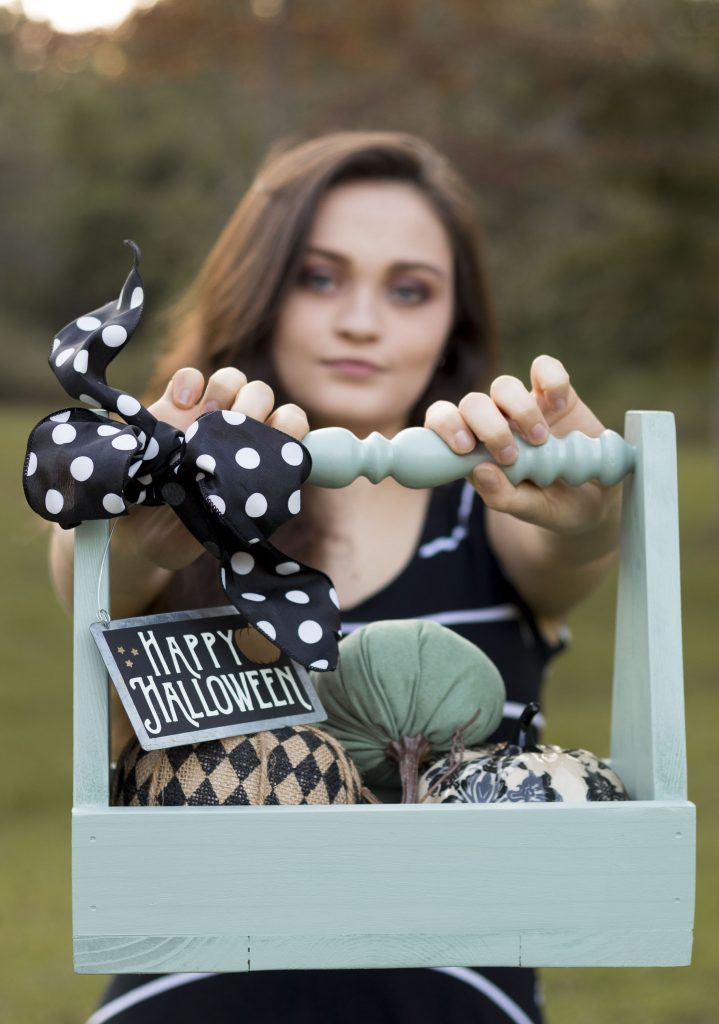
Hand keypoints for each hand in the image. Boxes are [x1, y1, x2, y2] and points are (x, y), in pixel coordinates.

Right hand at [129, 367, 308, 570]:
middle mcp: (236, 431)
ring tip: (207, 418)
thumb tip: (283, 479)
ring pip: (231, 379)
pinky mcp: (171, 407)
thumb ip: (257, 499)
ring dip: (225, 391)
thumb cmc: (194, 529)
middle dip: (252, 406)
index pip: (292, 421)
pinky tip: (182, 405)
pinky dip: (190, 383)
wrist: (143, 531)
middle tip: (231, 435)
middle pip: (262, 393)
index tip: (269, 446)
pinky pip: (190, 376)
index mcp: (258, 454)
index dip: (288, 425)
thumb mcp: (231, 523)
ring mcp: (204, 416)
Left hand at [424, 355, 616, 536]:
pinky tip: (559, 406)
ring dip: (519, 410)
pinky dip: (551, 380)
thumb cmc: (555, 507)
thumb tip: (480, 472)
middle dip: (488, 426)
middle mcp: (494, 424)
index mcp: (476, 452)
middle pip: (471, 403)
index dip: (445, 426)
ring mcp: (523, 407)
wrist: (599, 500)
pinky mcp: (555, 394)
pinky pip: (544, 367)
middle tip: (511, 456)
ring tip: (541, 440)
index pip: (442, 423)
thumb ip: (503, 498)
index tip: (466, 447)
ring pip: (503, 385)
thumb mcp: (532, 511)